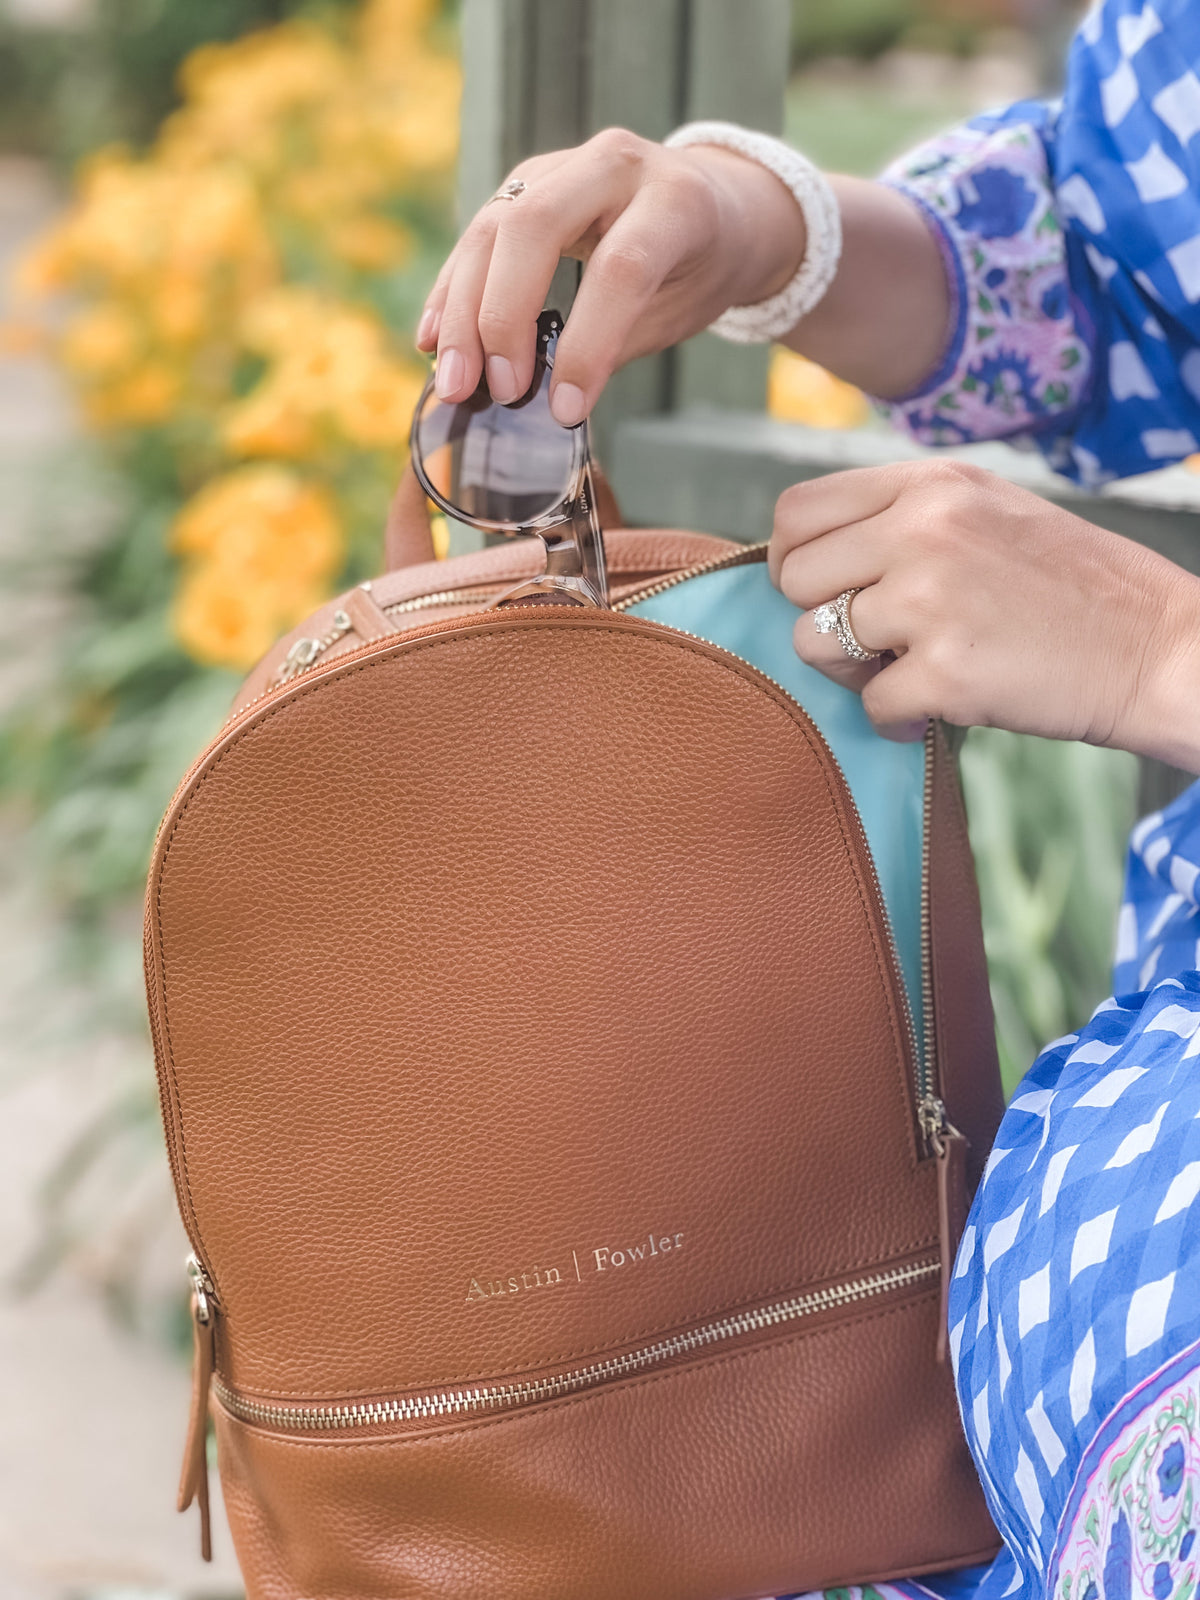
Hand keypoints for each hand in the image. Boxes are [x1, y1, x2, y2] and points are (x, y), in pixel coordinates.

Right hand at [416, 127, 806, 423]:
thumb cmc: (701, 265)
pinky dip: (452, 291)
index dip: (589, 343)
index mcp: (675, 200)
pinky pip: (478, 234)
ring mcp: (563, 165)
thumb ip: (616, 343)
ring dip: (462, 312)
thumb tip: (548, 400)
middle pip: (535, 226)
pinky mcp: (526, 182)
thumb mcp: (680, 310)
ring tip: (453, 381)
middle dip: (504, 316)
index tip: (565, 409)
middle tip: (497, 391)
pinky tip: (433, 340)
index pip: (620, 268)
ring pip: (494, 227)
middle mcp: (615, 165)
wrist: (714, 200)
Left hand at [769, 459, 1199, 770]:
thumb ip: (903, 517)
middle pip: (795, 578)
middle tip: (876, 640)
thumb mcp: (987, 511)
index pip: (799, 510)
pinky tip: (939, 709)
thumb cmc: (1070, 587)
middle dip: (821, 617)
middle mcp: (923, 529)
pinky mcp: (946, 671)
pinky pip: (870, 705)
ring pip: (814, 643)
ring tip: (909, 671)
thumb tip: (809, 552)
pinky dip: (898, 719)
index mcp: (931, 485)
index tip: (824, 590)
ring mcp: (932, 599)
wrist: (1157, 647)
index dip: (794, 559)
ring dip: (852, 672)